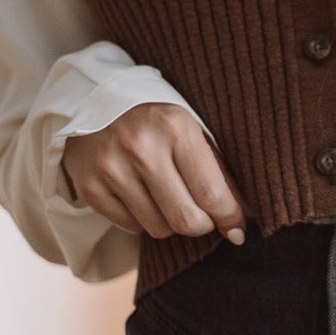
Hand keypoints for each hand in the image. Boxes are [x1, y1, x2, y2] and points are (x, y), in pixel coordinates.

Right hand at [60, 102, 247, 244]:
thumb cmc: (157, 122)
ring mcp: (112, 168)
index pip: (211, 193)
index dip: (230, 218)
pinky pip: (131, 227)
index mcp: (176, 128)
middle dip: (202, 225)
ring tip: (166, 197)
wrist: (94, 104)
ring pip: (159, 228)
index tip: (238, 230)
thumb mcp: (192, 131)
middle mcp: (142, 148)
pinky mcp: (90, 187)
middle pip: (186, 220)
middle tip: (203, 215)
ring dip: (170, 222)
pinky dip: (142, 220)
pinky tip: (140, 195)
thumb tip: (244, 217)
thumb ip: (219, 172)